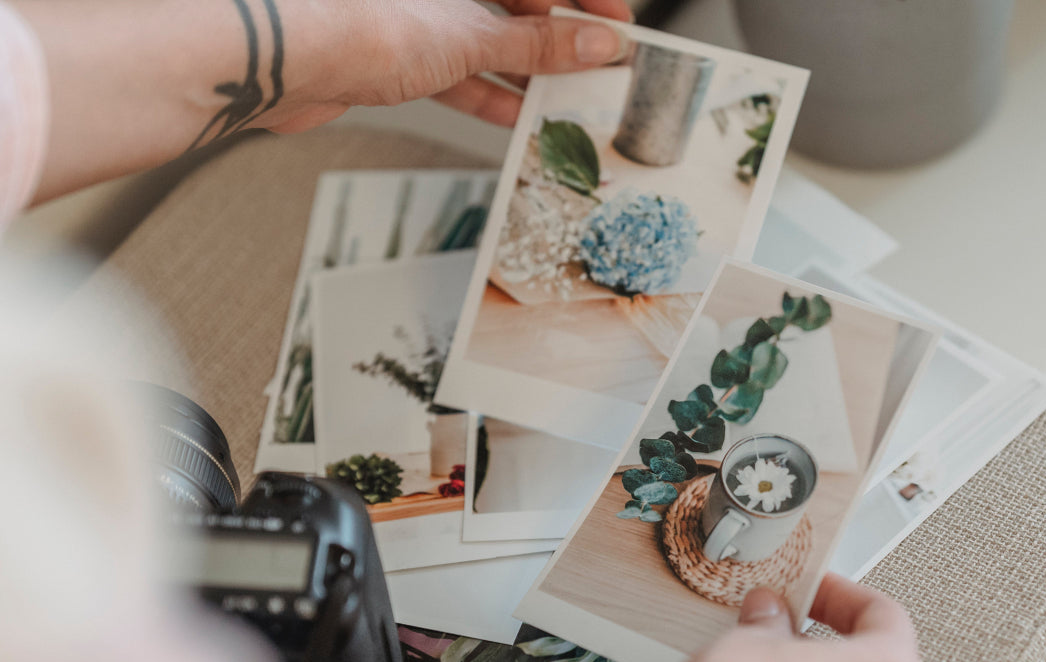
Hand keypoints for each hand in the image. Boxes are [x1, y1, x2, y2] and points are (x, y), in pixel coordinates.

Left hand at [260, 0, 635, 133]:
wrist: (280, 55)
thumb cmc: (357, 17)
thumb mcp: (471, 34)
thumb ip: (537, 42)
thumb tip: (594, 43)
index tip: (614, 26)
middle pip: (511, 0)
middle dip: (555, 34)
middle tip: (593, 64)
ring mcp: (409, 10)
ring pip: (482, 34)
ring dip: (524, 68)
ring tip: (563, 96)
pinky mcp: (389, 48)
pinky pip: (452, 66)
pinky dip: (485, 90)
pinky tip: (515, 115)